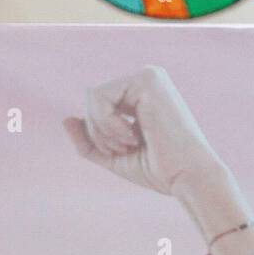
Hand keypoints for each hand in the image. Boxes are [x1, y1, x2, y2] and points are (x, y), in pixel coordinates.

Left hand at [64, 66, 217, 196]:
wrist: (187, 178)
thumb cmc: (158, 171)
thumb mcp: (114, 156)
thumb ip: (89, 140)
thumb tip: (66, 120)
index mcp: (140, 94)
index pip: (97, 105)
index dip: (98, 134)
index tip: (124, 149)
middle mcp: (145, 79)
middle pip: (92, 99)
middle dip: (99, 132)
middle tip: (127, 148)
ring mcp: (147, 76)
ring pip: (93, 97)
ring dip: (103, 130)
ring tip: (131, 144)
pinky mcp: (146, 80)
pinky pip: (101, 98)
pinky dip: (108, 125)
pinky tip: (133, 136)